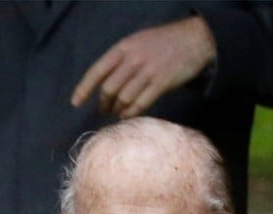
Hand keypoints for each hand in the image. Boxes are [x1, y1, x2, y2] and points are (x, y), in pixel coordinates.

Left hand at [70, 16, 215, 117]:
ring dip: (117, 110)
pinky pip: (140, 104)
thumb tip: (103, 83)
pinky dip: (131, 113)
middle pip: (109, 89)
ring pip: (123, 99)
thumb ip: (120, 59)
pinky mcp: (162, 84)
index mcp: (123, 48)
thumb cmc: (163, 42)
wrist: (196, 39)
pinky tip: (128, 115)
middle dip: (103, 104)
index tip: (75, 103)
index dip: (84, 88)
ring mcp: (148, 72)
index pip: (97, 71)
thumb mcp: (137, 42)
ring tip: (116, 113)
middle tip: (103, 110)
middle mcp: (133, 60)